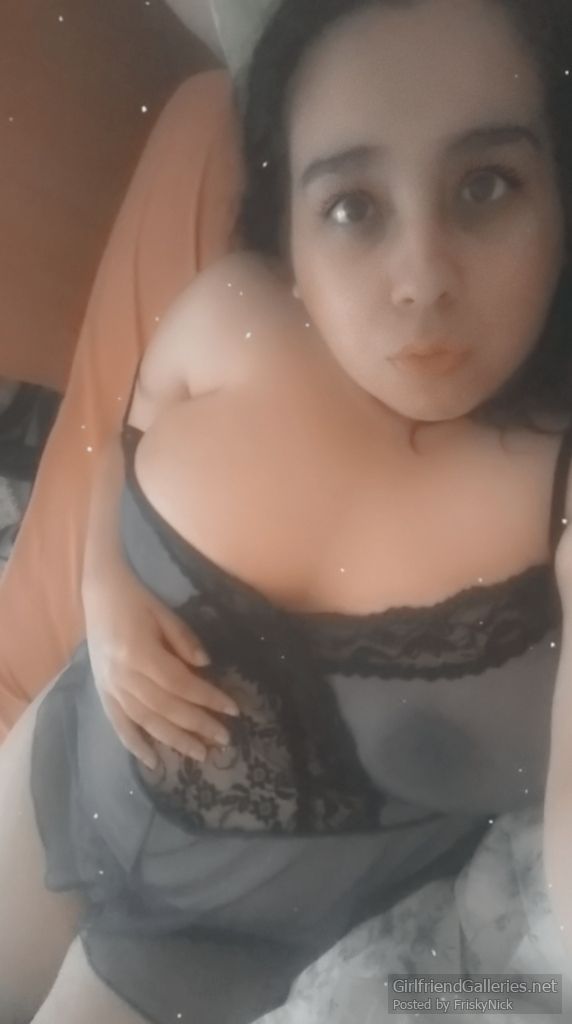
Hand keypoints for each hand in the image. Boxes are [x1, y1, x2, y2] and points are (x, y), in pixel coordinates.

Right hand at [84, 564, 239, 768]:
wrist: (98, 594)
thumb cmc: (137, 601)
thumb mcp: (165, 613)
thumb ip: (184, 640)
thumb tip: (205, 666)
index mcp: (139, 652)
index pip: (180, 683)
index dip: (207, 698)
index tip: (233, 709)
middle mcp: (122, 675)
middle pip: (165, 707)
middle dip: (197, 725)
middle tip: (224, 739)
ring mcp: (109, 687)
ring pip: (145, 721)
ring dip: (174, 741)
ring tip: (200, 754)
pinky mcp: (102, 692)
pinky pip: (119, 724)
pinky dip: (135, 745)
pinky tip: (154, 762)